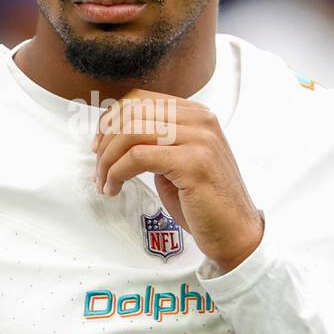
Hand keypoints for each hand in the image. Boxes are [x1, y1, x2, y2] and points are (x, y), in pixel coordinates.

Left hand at [93, 89, 264, 272]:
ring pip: (132, 132)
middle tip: (98, 168)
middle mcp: (201, 120)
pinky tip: (114, 188)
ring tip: (104, 182)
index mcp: (197, 115)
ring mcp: (199, 139)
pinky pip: (138, 157)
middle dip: (105, 141)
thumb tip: (113, 138)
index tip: (99, 145)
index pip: (141, 100)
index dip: (111, 120)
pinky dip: (117, 173)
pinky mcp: (193, 163)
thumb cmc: (204, 203)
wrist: (235, 233)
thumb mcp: (178, 161)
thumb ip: (155, 142)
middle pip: (133, 112)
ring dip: (108, 160)